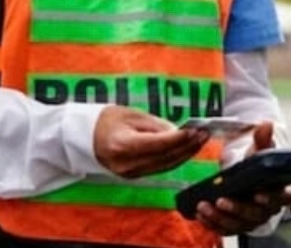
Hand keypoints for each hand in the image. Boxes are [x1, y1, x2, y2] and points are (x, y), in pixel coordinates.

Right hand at [94, 106, 208, 178]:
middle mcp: (127, 164)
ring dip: (185, 153)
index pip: (158, 144)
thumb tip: (179, 132)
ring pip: (166, 165)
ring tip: (200, 140)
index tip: (195, 129)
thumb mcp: (131, 115)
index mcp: (123, 145)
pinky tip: (186, 149)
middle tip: (204, 133)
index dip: (179, 138)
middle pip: (165, 157)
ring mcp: (130, 173)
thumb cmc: (107, 121)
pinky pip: (160, 168)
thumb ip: (156, 125)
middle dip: (187, 146)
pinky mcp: (134, 176)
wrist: (86, 137)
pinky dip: (175, 159)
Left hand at [196, 120, 290, 234]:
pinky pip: (226, 228)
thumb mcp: (259, 150)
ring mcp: (252, 219)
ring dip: (222, 217)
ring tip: (205, 206)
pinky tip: (201, 214)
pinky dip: (213, 223)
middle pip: (257, 214)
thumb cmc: (255, 164)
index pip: (281, 198)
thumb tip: (267, 124)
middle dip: (239, 209)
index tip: (258, 195)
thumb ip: (263, 139)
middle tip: (222, 201)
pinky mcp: (237, 224)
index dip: (271, 198)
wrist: (244, 175)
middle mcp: (268, 208)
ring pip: (240, 224)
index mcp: (279, 190)